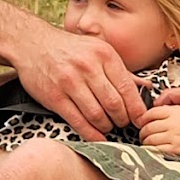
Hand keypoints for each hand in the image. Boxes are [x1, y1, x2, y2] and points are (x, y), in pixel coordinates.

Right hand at [11, 22, 148, 141]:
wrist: (32, 43)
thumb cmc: (69, 49)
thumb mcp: (98, 50)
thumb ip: (121, 71)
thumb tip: (147, 87)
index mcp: (104, 55)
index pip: (127, 88)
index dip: (137, 109)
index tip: (140, 120)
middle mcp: (88, 67)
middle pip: (114, 104)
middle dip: (122, 120)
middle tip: (123, 124)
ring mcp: (70, 83)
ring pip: (97, 115)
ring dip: (107, 127)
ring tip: (108, 127)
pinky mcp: (55, 97)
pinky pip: (78, 121)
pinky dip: (91, 133)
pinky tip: (97, 136)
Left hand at [139, 104, 179, 158]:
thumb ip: (174, 110)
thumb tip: (158, 110)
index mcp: (176, 112)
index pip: (152, 113)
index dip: (143, 118)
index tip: (141, 122)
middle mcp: (174, 123)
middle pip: (148, 127)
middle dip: (142, 132)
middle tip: (142, 135)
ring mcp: (175, 137)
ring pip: (150, 139)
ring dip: (145, 142)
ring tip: (146, 144)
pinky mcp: (177, 150)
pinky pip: (157, 150)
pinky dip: (151, 151)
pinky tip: (152, 151)